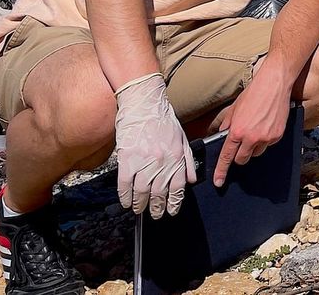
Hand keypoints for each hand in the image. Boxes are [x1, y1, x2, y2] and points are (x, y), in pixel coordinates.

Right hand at [113, 73, 195, 218]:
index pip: (177, 188)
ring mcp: (143, 161)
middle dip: (157, 207)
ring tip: (140, 210)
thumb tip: (192, 180)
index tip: (171, 211)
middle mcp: (162, 162)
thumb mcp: (182, 139)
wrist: (144, 104)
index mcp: (176, 157)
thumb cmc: (164, 120)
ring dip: (141, 204)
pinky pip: (125, 184)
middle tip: (155, 215)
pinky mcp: (127, 159)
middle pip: (159, 193)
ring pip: (142, 191)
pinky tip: (126, 201)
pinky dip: (125, 196)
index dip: (174, 202)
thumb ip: (188, 161)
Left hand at [211, 70, 290, 187]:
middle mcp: (251, 137)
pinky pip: (268, 145)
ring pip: (256, 153)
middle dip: (240, 155)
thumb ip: (227, 124)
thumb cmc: (254, 93)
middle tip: (242, 142)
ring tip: (256, 128)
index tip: (219, 181)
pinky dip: (265, 139)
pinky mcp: (277, 135)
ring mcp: (266, 138)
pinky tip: (266, 125)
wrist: (274, 84)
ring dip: (254, 146)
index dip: (221, 171)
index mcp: (237, 131)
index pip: (226, 156)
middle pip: (242, 159)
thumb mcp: (234, 108)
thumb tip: (224, 134)